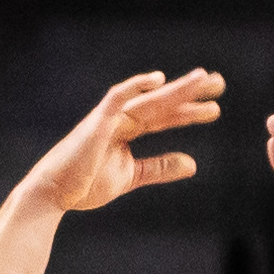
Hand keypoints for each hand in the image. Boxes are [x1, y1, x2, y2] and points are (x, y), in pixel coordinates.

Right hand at [22, 68, 223, 214]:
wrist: (53, 194)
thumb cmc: (84, 184)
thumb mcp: (130, 176)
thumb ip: (159, 167)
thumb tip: (193, 163)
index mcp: (127, 130)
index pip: (164, 117)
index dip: (189, 112)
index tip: (214, 108)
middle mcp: (121, 119)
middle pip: (162, 103)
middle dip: (190, 93)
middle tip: (220, 83)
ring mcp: (109, 118)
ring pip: (149, 99)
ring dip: (176, 89)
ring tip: (204, 80)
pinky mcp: (97, 122)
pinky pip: (117, 98)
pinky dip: (135, 86)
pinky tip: (158, 79)